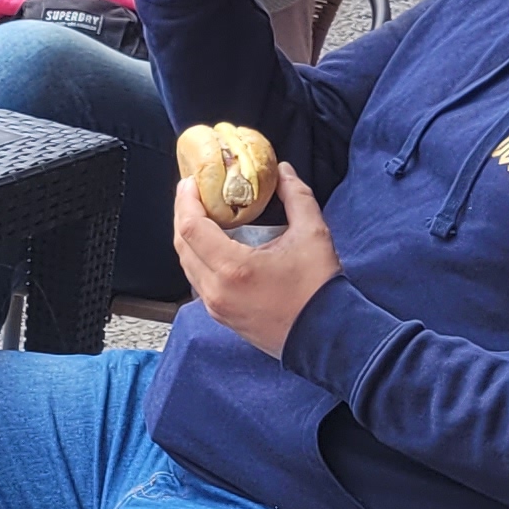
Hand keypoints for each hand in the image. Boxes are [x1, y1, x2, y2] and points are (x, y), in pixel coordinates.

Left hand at [171, 158, 339, 356]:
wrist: (326, 337)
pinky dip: (198, 257)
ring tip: (200, 214)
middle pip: (182, 245)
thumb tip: (283, 171)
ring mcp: (216, 307)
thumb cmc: (319, 289)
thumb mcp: (312, 234)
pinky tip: (212, 244)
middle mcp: (216, 290)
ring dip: (188, 236)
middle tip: (192, 192)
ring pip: (187, 264)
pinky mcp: (222, 317)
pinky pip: (198, 281)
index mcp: (233, 269)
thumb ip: (296, 197)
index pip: (191, 227)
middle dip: (183, 214)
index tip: (191, 181)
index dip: (186, 200)